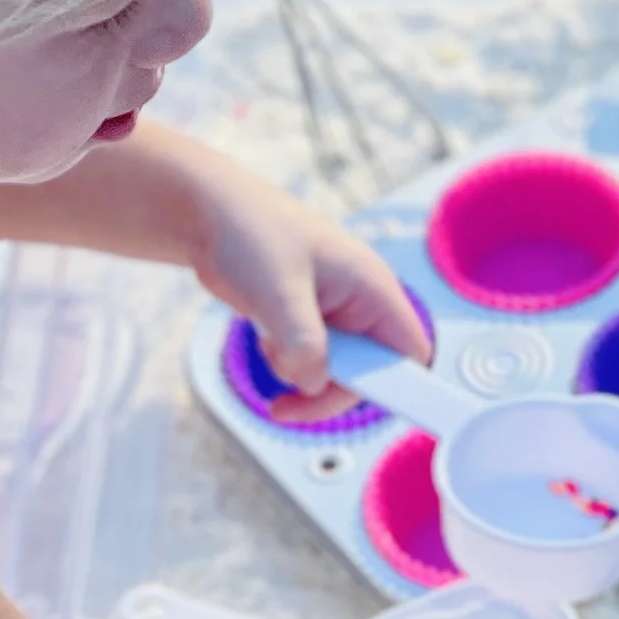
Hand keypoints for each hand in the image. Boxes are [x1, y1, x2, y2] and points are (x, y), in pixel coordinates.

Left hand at [190, 157, 431, 397]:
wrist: (207, 213)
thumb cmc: (248, 233)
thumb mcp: (278, 293)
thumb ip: (304, 345)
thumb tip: (314, 385)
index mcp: (373, 286)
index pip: (411, 351)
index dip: (397, 385)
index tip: (363, 405)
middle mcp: (361, 302)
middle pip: (371, 372)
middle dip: (328, 387)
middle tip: (288, 400)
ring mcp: (335, 312)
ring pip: (336, 371)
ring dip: (301, 373)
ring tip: (270, 341)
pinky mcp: (309, 320)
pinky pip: (312, 361)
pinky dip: (287, 363)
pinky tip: (265, 336)